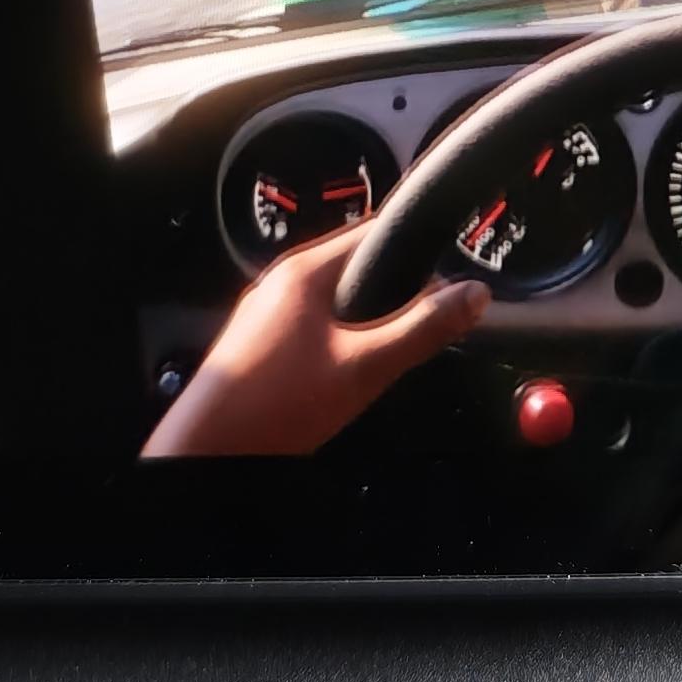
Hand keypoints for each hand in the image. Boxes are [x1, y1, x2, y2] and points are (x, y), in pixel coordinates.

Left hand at [143, 219, 488, 456]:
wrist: (209, 451)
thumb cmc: (274, 407)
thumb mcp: (364, 367)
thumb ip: (421, 329)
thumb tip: (472, 295)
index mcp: (304, 271)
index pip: (374, 230)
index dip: (417, 249)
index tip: (447, 276)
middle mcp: (279, 283)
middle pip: (355, 268)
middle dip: (391, 295)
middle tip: (415, 331)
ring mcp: (264, 313)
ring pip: (334, 302)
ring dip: (364, 324)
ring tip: (375, 361)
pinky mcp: (257, 344)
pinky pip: (313, 329)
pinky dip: (337, 344)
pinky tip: (340, 378)